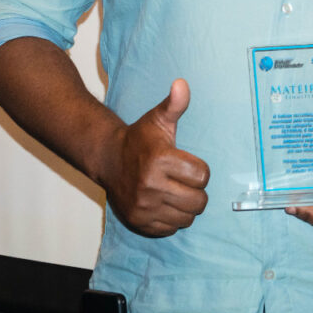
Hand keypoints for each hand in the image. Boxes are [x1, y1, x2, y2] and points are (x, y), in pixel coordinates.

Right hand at [100, 78, 209, 236]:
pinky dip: (173, 219)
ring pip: (187, 218)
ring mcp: (143, 207)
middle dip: (197, 191)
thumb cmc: (140, 138)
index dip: (200, 170)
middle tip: (186, 181)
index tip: (188, 164)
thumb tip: (182, 83)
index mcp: (160, 160)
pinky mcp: (139, 222)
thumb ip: (175, 103)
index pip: (203, 176)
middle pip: (198, 201)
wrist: (109, 159)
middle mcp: (150, 186)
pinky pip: (172, 229)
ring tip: (177, 192)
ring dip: (187, 207)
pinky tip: (165, 204)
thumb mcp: (158, 118)